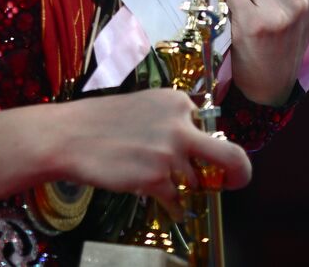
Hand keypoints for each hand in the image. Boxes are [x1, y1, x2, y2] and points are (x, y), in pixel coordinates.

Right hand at [54, 89, 251, 215]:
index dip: (207, 145)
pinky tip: (172, 208)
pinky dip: (176, 207)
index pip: (208, 126)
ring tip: (163, 185)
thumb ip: (173, 120)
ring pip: (194, 180)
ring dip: (183, 187)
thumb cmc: (103, 122)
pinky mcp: (156, 178)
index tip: (208, 158)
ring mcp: (170, 153)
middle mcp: (180, 125)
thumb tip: (196, 146)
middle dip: (238, 172)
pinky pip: (178, 200)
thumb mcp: (146, 106)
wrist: (70, 136)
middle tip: (237, 181)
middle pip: (228, 155)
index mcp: (178, 102)